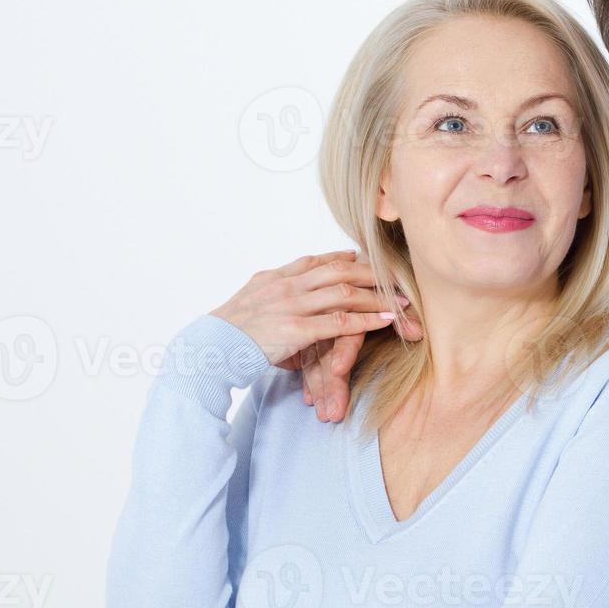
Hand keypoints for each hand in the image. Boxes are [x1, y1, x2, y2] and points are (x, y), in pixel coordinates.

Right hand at [210, 250, 421, 419]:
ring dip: (377, 296)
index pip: (315, 261)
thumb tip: (286, 295)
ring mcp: (291, 306)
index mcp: (273, 279)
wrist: (208, 350)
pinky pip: (340, 321)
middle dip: (370, 273)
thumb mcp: (248, 305)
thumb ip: (270, 295)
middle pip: (338, 270)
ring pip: (344, 293)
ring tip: (400, 300)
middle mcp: (285, 286)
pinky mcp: (296, 330)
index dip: (341, 259)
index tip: (362, 257)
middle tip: (395, 277)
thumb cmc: (225, 336)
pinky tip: (386, 321)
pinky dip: (367, 320)